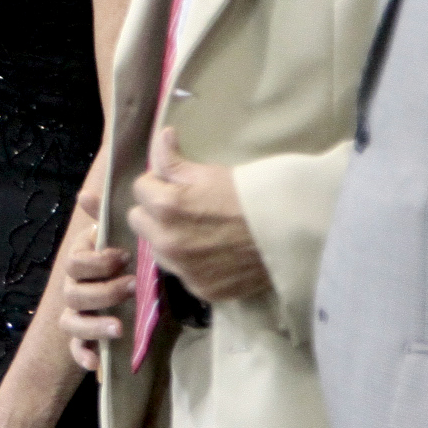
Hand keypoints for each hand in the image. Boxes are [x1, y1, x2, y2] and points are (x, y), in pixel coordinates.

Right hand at [56, 187, 138, 372]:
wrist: (136, 292)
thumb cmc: (126, 263)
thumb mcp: (122, 239)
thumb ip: (105, 218)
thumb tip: (85, 195)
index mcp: (81, 263)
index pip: (75, 262)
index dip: (96, 261)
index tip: (124, 257)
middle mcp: (73, 289)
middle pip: (74, 292)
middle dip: (103, 291)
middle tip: (132, 287)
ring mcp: (76, 315)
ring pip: (71, 322)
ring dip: (93, 325)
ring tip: (119, 328)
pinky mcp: (84, 340)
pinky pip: (76, 350)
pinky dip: (84, 355)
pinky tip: (98, 362)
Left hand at [128, 126, 270, 302]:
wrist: (289, 231)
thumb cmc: (250, 194)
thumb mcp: (210, 172)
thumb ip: (174, 160)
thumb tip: (161, 137)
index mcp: (166, 207)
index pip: (140, 188)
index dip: (159, 183)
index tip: (178, 185)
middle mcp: (168, 242)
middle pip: (138, 221)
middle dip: (154, 212)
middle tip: (183, 208)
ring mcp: (184, 270)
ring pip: (156, 249)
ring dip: (167, 239)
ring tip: (199, 231)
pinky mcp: (200, 290)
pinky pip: (181, 273)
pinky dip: (190, 263)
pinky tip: (212, 253)